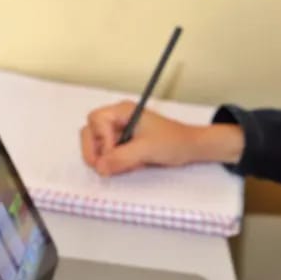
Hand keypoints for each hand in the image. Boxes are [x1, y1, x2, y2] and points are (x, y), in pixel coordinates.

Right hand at [80, 101, 242, 175]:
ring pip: (97, 146)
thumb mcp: (147, 149)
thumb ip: (122, 157)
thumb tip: (100, 167)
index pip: (95, 121)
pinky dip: (114, 163)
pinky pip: (108, 155)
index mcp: (123, 111)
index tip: (113, 153)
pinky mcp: (123, 145)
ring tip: (124, 166)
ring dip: (105, 159)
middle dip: (95, 151)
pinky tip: (129, 166)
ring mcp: (119, 132)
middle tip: (103, 168)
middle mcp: (118, 119)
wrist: (190, 148)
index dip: (100, 139)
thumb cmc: (173, 141)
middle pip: (90, 133)